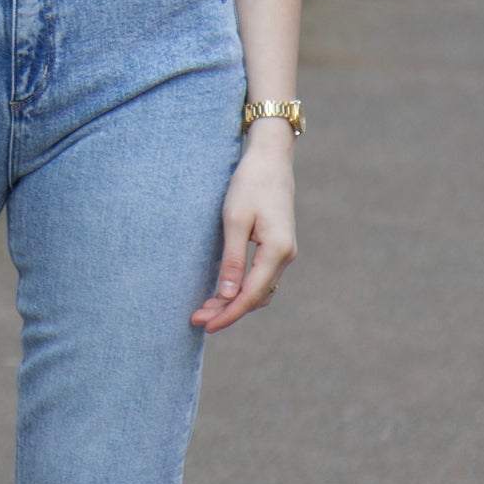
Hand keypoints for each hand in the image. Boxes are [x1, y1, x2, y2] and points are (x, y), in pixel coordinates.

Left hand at [190, 120, 296, 332]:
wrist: (271, 158)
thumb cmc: (249, 184)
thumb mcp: (234, 220)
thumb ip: (232, 260)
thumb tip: (228, 296)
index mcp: (277, 250)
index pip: (250, 295)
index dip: (227, 314)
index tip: (205, 324)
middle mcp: (286, 256)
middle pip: (256, 297)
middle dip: (228, 311)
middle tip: (198, 319)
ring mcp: (285, 252)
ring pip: (261, 290)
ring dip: (235, 302)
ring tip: (206, 307)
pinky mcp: (279, 246)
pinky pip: (262, 277)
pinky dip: (244, 289)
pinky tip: (224, 291)